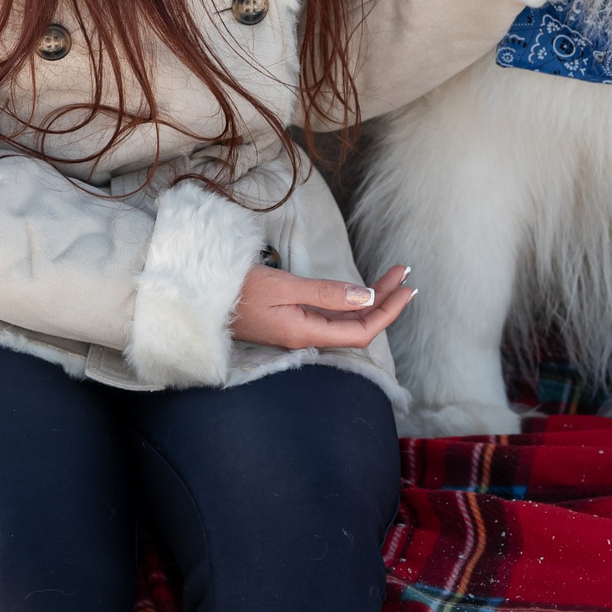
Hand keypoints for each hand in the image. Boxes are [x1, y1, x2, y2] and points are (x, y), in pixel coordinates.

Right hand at [230, 265, 415, 350]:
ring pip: (346, 319)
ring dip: (371, 299)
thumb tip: (368, 298)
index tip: (407, 289)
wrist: (204, 297)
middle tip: (406, 275)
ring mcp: (300, 329)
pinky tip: (363, 290)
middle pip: (358, 325)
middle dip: (386, 301)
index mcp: (306, 333)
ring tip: (393, 277)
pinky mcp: (293, 320)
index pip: (361, 332)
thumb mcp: (285, 286)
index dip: (388, 313)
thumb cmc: (240, 290)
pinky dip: (351, 301)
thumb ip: (327, 293)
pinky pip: (331, 315)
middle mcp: (307, 336)